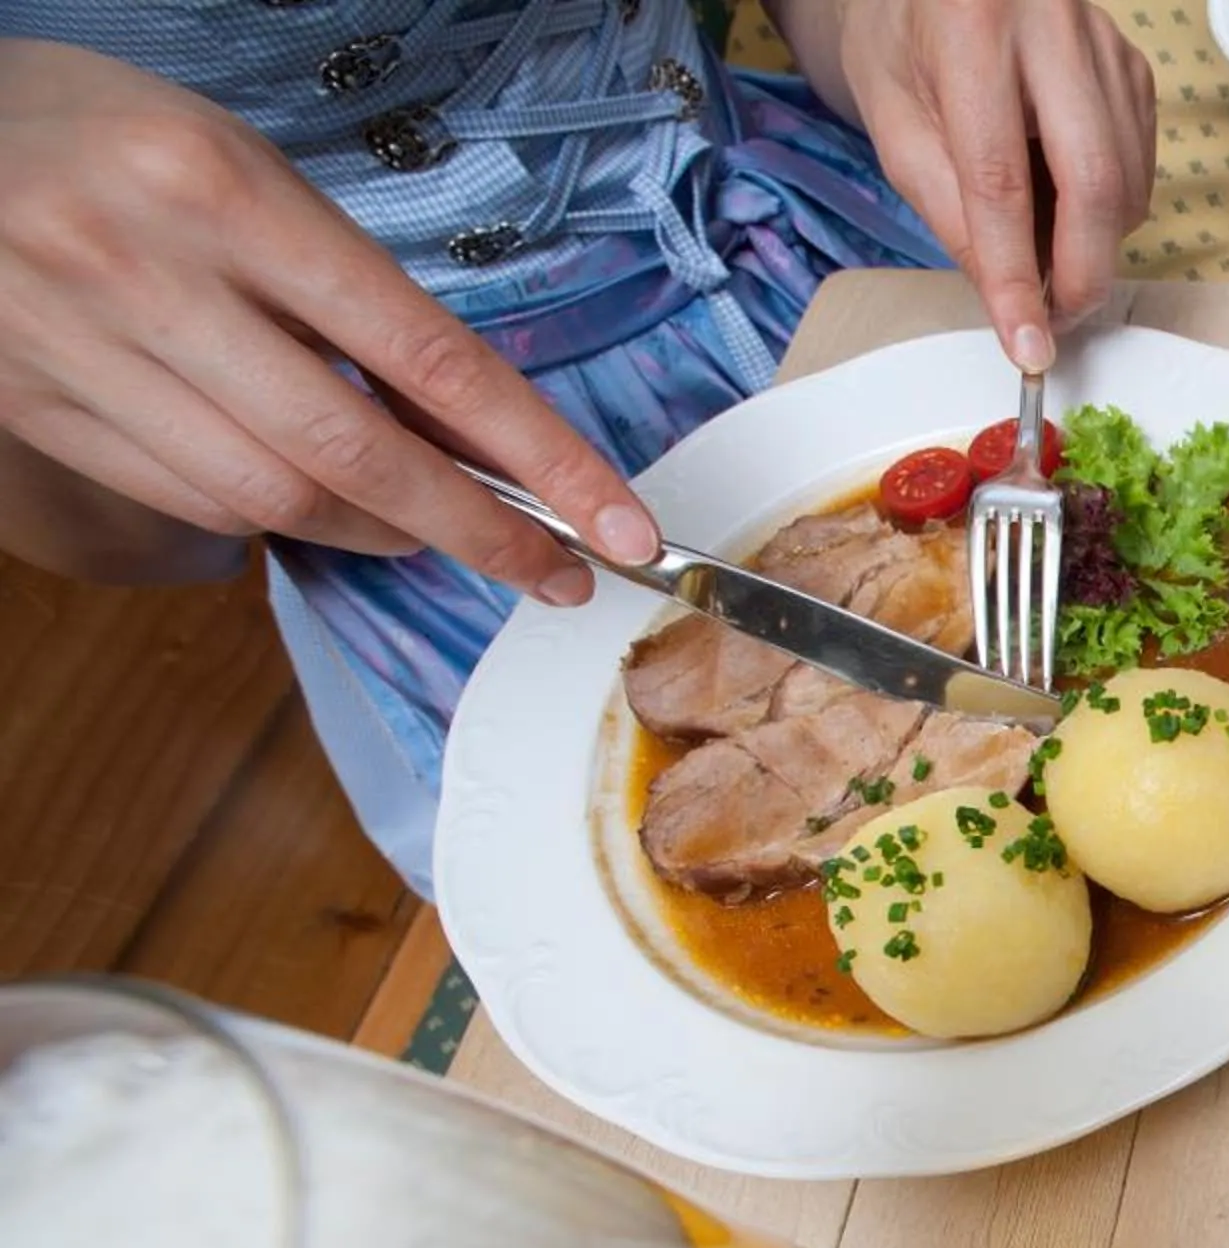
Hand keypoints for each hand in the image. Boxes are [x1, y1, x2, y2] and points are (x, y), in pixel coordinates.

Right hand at [0, 40, 656, 599]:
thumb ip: (346, 290)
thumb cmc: (108, 137)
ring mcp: (81, 350)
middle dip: (476, 530)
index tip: (612, 522)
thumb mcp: (243, 169)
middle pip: (353, 454)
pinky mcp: (40, 409)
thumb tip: (468, 421)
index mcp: (222, 192)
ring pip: (272, 497)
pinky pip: (192, 500)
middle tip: (556, 570)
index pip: (423, 356)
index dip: (536, 457)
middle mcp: (148, 274)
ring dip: (382, 532)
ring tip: (442, 532)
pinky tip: (318, 502)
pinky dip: (277, 517)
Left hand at [815, 0, 1156, 370]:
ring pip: (1128, 184)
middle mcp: (1052, 25)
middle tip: (1054, 320)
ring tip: (1042, 249)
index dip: (1015, 274)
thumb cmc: (903, 47)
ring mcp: (1106, 43)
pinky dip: (1107, 209)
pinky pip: (1140, 166)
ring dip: (1092, 244)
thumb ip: (950, 212)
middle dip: (1081, 274)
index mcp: (973, 30)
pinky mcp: (1134, 65)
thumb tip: (1010, 299)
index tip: (1026, 342)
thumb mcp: (896, 127)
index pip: (1002, 179)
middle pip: (1095, 183)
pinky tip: (1063, 201)